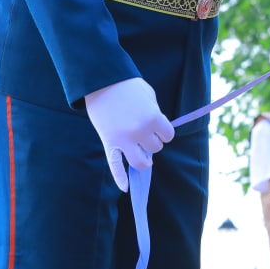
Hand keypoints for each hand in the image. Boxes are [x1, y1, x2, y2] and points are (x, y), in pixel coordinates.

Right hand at [84, 77, 173, 192]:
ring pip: (141, 162)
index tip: (157, 124)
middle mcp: (140, 133)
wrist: (101, 81)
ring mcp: (124, 140)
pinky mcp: (109, 143)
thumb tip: (156, 131)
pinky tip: (125, 187)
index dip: (163, 131)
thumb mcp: (149, 96)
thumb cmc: (127, 85)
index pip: (168, 136)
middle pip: (155, 148)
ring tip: (141, 150)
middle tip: (145, 131)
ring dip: (143, 158)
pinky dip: (120, 178)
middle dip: (152, 141)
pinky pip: (115, 166)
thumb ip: (155, 114)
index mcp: (153, 119)